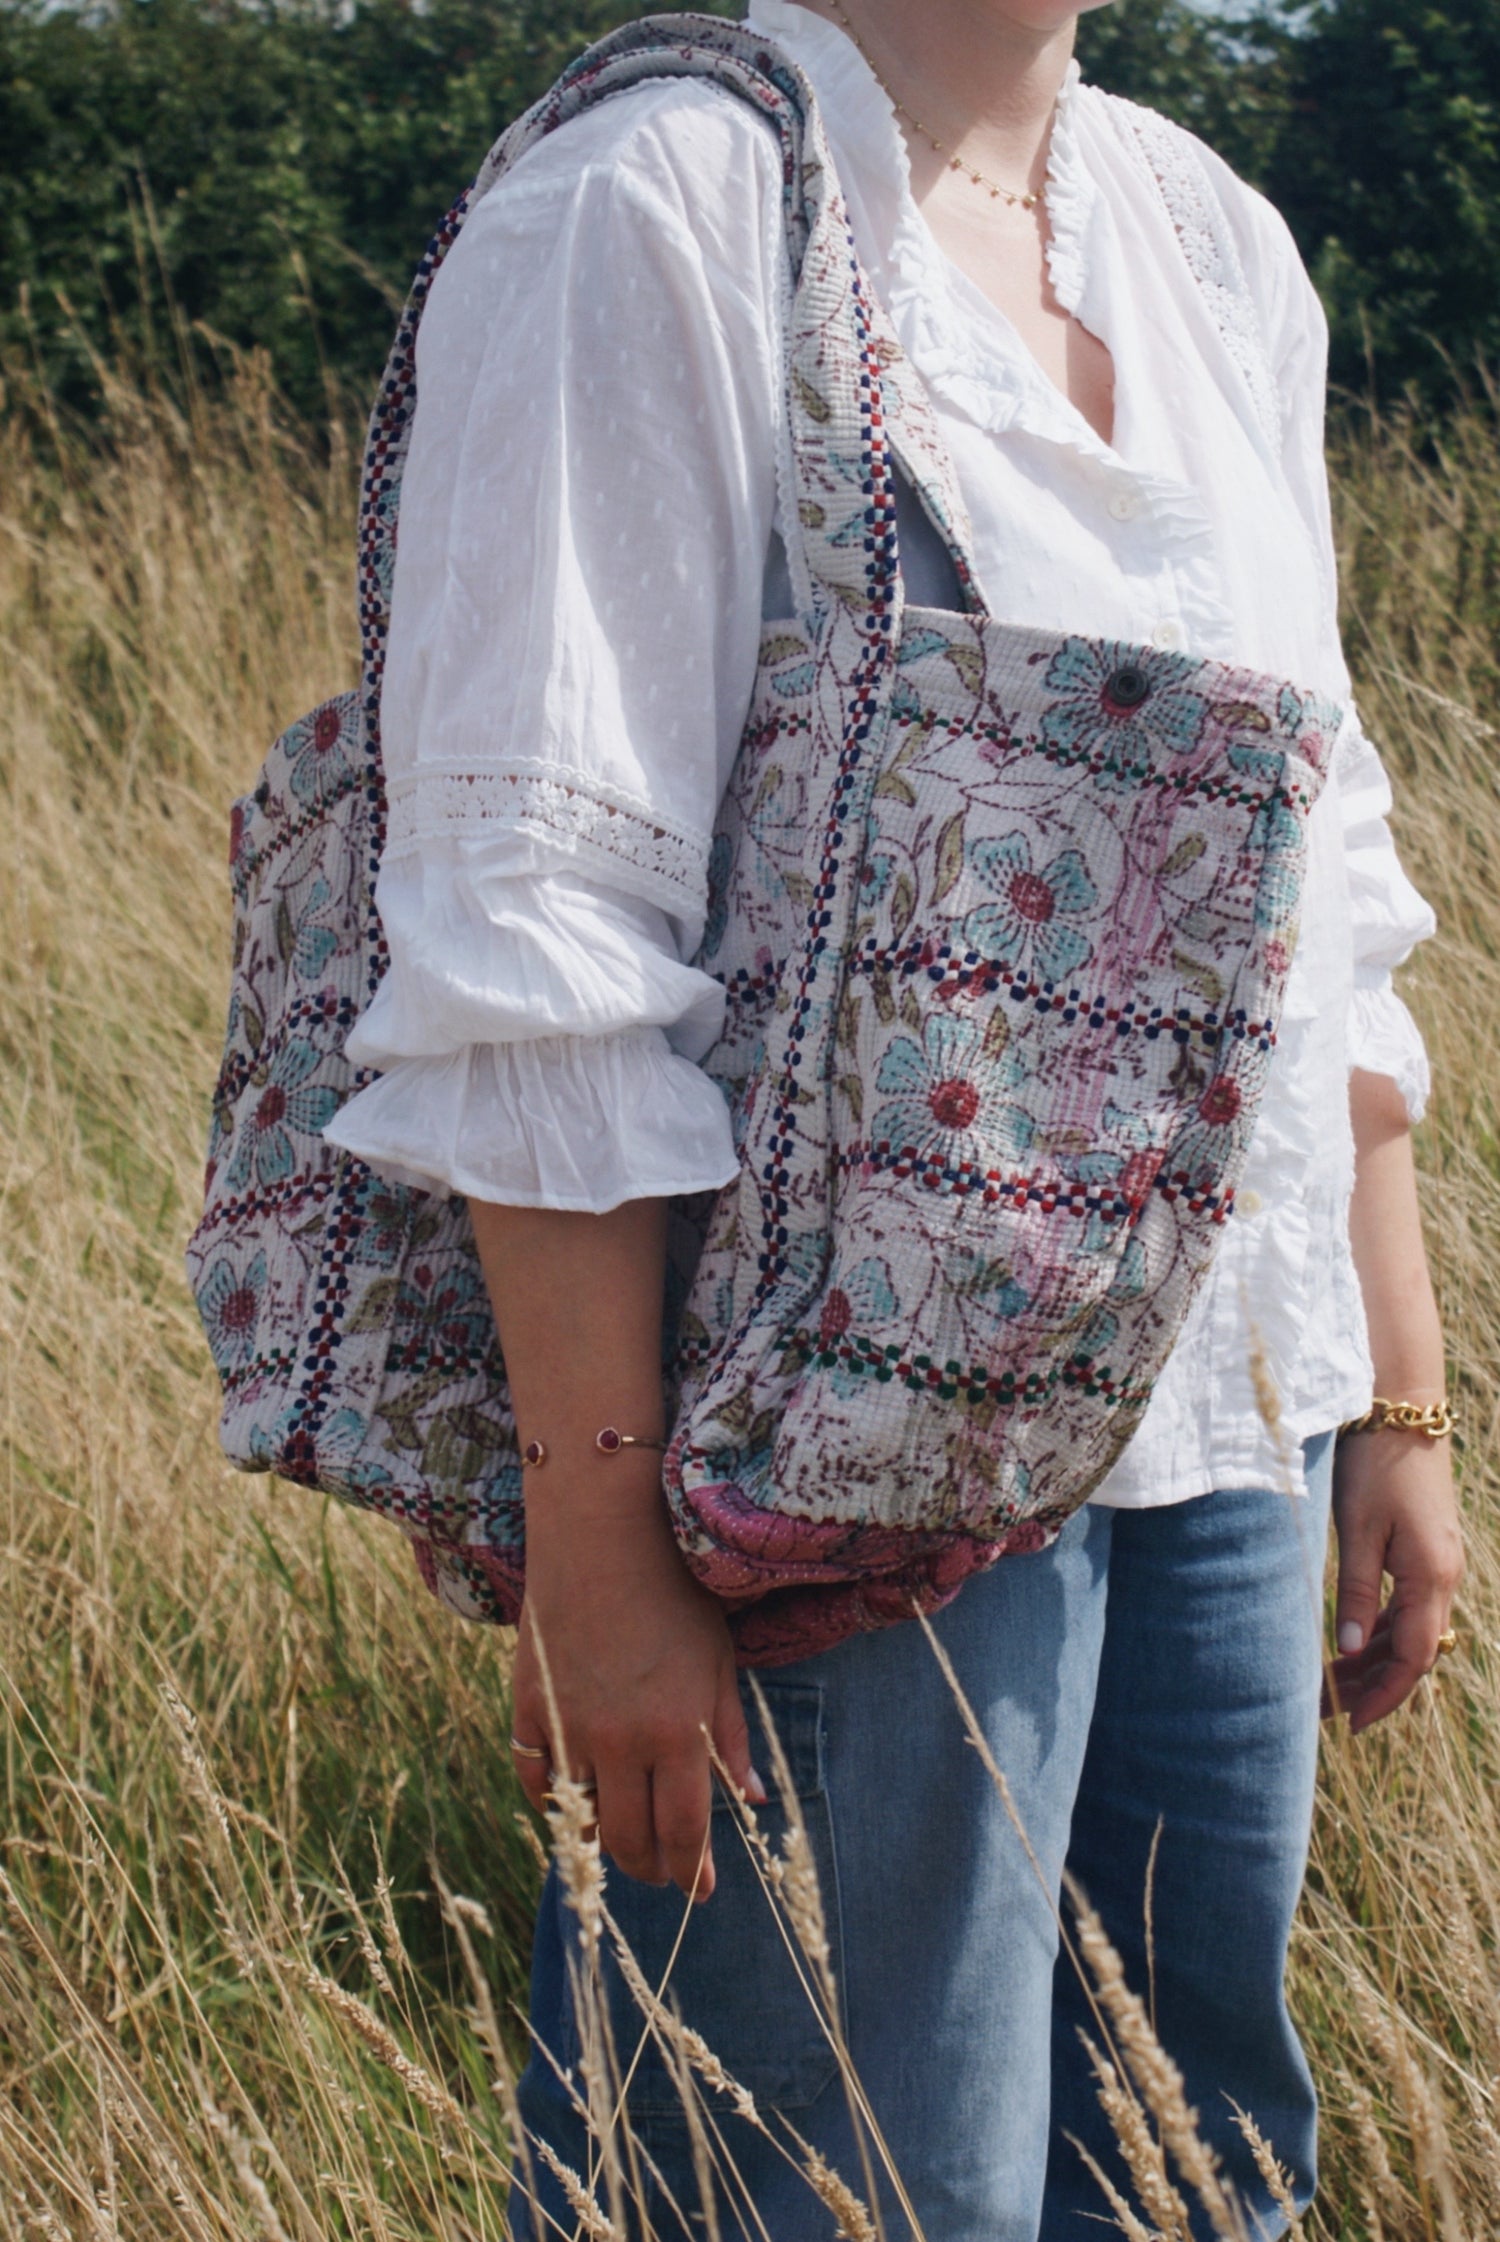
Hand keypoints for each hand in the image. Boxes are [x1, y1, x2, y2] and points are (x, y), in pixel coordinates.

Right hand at [510, 1473, 764, 1899]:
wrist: (602, 1533)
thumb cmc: (675, 1591)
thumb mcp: (720, 1660)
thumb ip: (731, 1734)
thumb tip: (751, 1800)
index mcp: (679, 1731)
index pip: (685, 1832)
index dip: (692, 1872)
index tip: (700, 1889)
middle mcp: (622, 1741)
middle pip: (630, 1840)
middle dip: (650, 1866)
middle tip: (661, 1869)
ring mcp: (570, 1726)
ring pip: (581, 1818)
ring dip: (603, 1841)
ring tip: (622, 1840)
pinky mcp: (529, 1707)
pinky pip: (536, 1779)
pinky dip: (555, 1801)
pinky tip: (575, 1802)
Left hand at [1325, 1427, 1463, 1732]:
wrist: (1401, 1410)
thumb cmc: (1375, 1466)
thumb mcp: (1358, 1529)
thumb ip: (1357, 1592)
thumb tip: (1350, 1651)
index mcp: (1432, 1578)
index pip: (1413, 1659)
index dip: (1383, 1696)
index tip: (1350, 1723)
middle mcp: (1444, 1577)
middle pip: (1414, 1651)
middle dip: (1374, 1685)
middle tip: (1327, 1708)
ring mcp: (1440, 1563)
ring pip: (1412, 1631)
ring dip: (1376, 1659)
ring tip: (1333, 1682)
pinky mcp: (1428, 1550)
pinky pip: (1411, 1607)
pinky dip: (1384, 1631)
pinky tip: (1354, 1641)